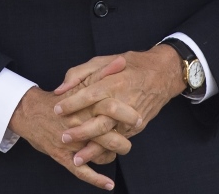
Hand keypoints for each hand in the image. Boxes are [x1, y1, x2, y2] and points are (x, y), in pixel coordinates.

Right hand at [9, 56, 139, 189]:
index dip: (127, 115)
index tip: (138, 116)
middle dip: (124, 139)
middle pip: (107, 135)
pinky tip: (109, 184)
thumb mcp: (80, 79)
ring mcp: (71, 143)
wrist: (29, 111)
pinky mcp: (63, 157)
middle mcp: (78, 124)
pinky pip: (82, 171)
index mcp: (83, 105)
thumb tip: (121, 61)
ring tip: (119, 149)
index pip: (110, 109)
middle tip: (131, 135)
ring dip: (112, 155)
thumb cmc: (59, 96)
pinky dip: (97, 179)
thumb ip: (102, 70)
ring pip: (99, 154)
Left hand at [53, 45, 185, 165]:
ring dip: (93, 149)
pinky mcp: (137, 127)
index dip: (72, 103)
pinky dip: (105, 151)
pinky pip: (119, 141)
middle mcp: (124, 102)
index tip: (56, 109)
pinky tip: (92, 156)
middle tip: (63, 137)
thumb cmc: (129, 64)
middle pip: (101, 121)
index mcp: (115, 83)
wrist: (162, 74)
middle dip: (81, 131)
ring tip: (76, 158)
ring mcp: (132, 117)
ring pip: (111, 137)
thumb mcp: (103, 60)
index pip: (90, 95)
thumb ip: (79, 73)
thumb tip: (60, 89)